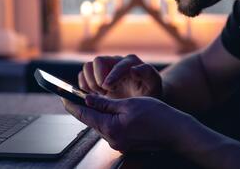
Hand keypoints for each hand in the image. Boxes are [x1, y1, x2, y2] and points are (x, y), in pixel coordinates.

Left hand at [63, 95, 191, 152]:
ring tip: (90, 101)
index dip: (72, 105)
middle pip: (91, 121)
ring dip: (95, 113)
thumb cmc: (156, 115)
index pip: (84, 115)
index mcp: (111, 128)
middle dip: (83, 108)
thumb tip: (88, 99)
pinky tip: (106, 111)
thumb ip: (105, 103)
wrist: (176, 132)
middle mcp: (112, 139)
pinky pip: (109, 129)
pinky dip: (105, 119)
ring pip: (100, 125)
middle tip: (74, 96)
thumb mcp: (127, 104)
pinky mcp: (124, 144)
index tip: (63, 97)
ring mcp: (118, 144)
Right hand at [79, 54, 161, 98]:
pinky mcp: (95, 77)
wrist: (142, 101)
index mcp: (130, 62)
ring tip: (100, 94)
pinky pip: (83, 76)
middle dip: (98, 77)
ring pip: (88, 67)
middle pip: (98, 61)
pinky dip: (84, 85)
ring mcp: (104, 69)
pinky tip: (93, 95)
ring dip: (90, 82)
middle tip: (104, 92)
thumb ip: (147, 74)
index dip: (111, 75)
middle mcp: (115, 62)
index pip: (117, 64)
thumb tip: (133, 69)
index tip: (108, 87)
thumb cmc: (148, 92)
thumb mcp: (153, 84)